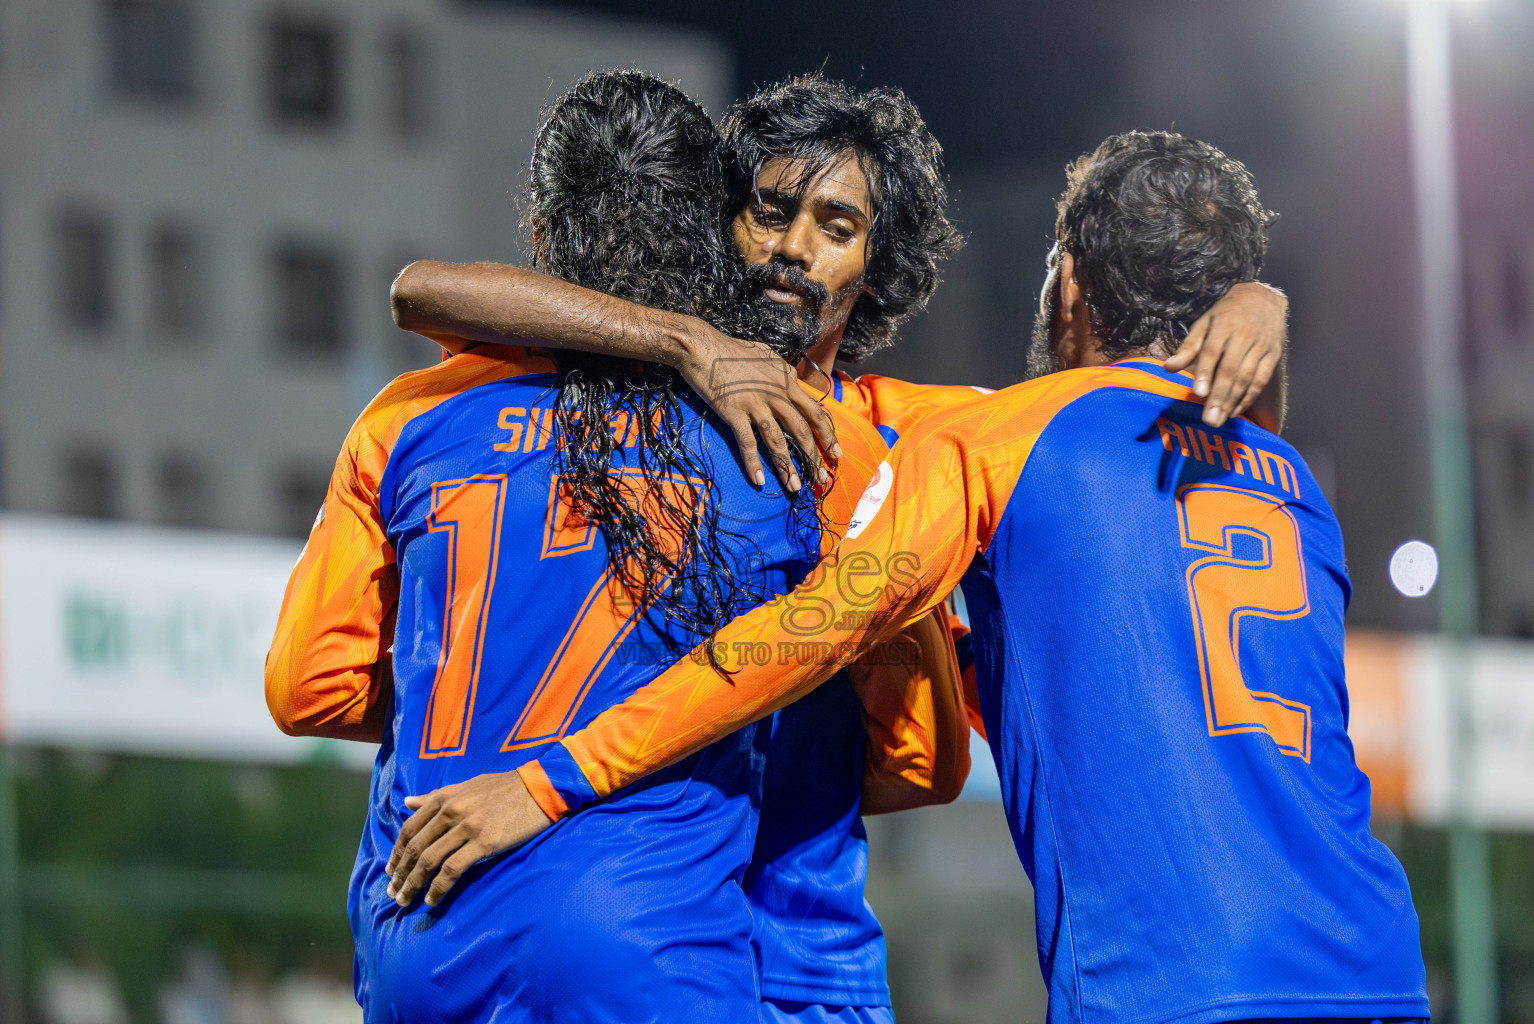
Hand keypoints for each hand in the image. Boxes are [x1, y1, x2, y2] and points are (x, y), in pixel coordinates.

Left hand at [385, 770, 553, 908]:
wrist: (539, 787)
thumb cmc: (505, 787)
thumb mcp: (467, 785)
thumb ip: (436, 795)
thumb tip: (408, 801)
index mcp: (444, 797)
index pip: (410, 828)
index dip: (397, 852)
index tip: (391, 870)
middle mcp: (451, 811)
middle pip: (417, 847)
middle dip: (401, 873)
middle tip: (393, 893)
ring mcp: (467, 827)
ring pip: (430, 861)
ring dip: (414, 884)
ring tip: (406, 900)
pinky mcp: (484, 842)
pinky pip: (453, 870)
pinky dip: (439, 888)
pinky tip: (432, 900)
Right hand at [670, 323, 839, 491]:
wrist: (702, 346)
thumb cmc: (731, 350)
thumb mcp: (766, 355)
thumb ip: (782, 372)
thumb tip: (793, 381)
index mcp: (787, 381)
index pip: (814, 412)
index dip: (827, 435)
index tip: (836, 453)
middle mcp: (776, 393)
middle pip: (802, 430)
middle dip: (814, 457)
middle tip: (821, 478)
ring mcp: (756, 403)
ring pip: (778, 441)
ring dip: (787, 466)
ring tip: (795, 487)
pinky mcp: (734, 412)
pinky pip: (747, 442)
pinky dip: (753, 463)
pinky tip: (758, 480)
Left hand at [1163, 282, 1287, 427]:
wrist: (1263, 298)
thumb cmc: (1227, 314)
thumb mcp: (1204, 323)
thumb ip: (1188, 347)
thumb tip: (1168, 367)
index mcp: (1223, 325)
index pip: (1213, 351)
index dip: (1206, 372)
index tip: (1198, 393)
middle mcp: (1244, 336)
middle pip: (1231, 369)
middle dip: (1219, 396)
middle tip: (1209, 419)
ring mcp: (1261, 346)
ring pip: (1247, 377)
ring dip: (1233, 400)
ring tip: (1220, 419)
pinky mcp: (1274, 354)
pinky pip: (1262, 379)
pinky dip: (1250, 396)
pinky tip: (1236, 410)